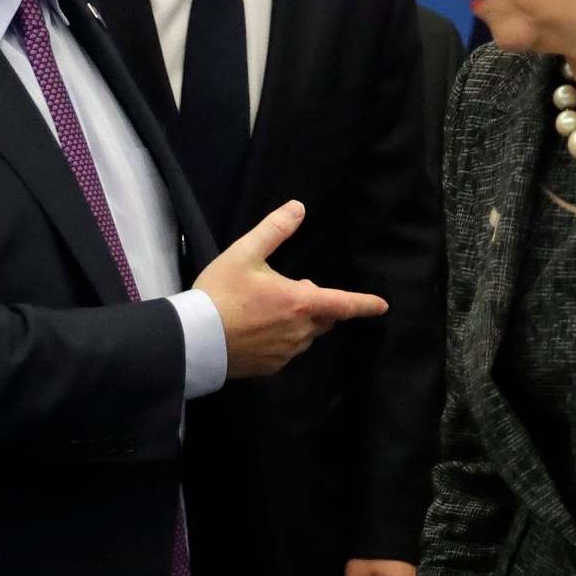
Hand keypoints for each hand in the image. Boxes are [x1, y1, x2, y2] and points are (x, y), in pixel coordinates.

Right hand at [195, 201, 386, 379]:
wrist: (192, 338)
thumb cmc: (219, 293)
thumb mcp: (245, 253)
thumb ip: (274, 230)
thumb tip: (298, 208)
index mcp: (301, 302)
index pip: (344, 305)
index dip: (365, 304)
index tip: (382, 306)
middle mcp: (300, 332)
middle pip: (324, 318)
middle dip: (315, 304)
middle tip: (284, 291)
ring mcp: (286, 352)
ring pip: (305, 335)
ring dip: (298, 322)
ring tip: (264, 310)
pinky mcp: (271, 368)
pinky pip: (286, 351)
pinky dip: (280, 339)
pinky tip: (256, 330)